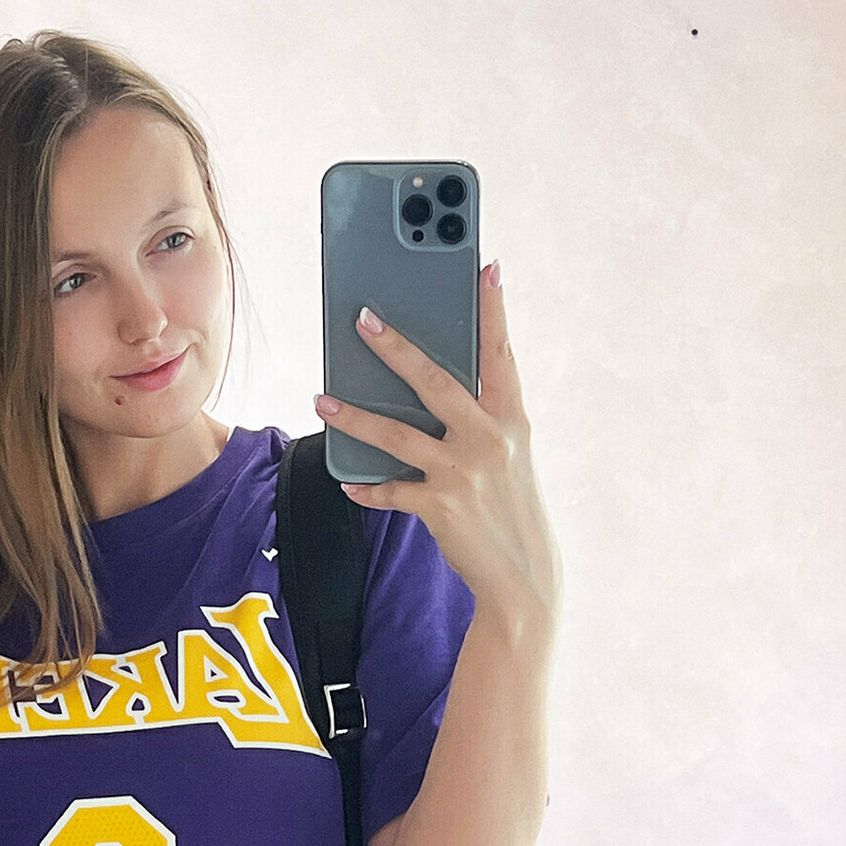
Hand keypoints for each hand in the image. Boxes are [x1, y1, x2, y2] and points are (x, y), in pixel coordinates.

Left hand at [313, 260, 562, 627]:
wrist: (523, 578)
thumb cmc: (509, 509)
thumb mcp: (508, 457)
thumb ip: (478, 421)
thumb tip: (429, 391)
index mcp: (511, 420)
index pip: (501, 354)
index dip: (493, 310)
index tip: (486, 267)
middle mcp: (489, 439)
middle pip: (435, 381)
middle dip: (396, 348)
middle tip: (363, 319)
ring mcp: (463, 472)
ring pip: (397, 434)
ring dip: (354, 416)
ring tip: (322, 400)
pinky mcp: (440, 506)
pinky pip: (390, 491)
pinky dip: (367, 487)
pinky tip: (346, 482)